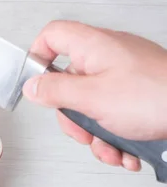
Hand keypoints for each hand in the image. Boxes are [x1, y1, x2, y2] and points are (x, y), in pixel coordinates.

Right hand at [23, 20, 166, 170]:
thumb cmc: (156, 98)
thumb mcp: (92, 98)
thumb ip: (55, 91)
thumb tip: (32, 86)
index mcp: (94, 47)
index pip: (52, 36)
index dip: (38, 57)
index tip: (36, 84)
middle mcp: (108, 58)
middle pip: (68, 83)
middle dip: (73, 117)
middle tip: (82, 130)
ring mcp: (124, 76)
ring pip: (91, 107)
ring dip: (96, 135)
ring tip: (109, 146)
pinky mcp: (137, 95)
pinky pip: (112, 115)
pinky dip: (114, 137)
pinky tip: (124, 149)